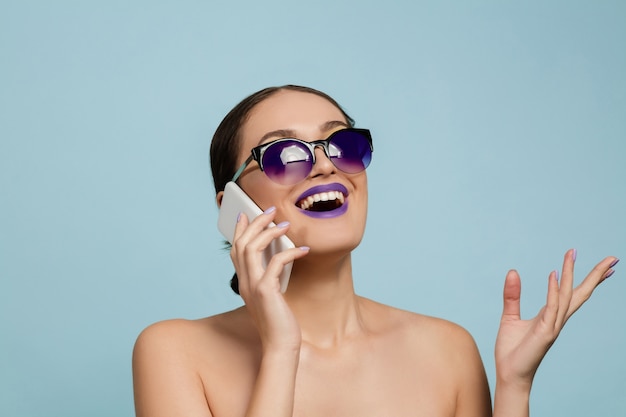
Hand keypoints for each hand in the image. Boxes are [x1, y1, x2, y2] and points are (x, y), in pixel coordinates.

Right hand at [230, 207, 309, 351]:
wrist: (280, 345)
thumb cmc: (279, 321)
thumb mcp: (271, 295)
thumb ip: (270, 277)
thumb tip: (280, 256)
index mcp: (244, 283)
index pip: (235, 250)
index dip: (239, 230)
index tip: (245, 214)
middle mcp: (244, 282)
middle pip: (241, 243)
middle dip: (255, 223)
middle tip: (270, 210)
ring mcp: (252, 286)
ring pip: (252, 248)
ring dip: (269, 232)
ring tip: (285, 224)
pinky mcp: (266, 291)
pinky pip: (275, 263)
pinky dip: (290, 252)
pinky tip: (303, 250)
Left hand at [494, 249, 618, 388]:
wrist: (509, 373)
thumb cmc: (512, 349)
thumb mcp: (510, 316)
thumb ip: (513, 295)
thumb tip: (513, 271)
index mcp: (551, 315)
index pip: (574, 294)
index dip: (588, 280)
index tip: (605, 266)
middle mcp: (557, 319)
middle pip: (581, 293)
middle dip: (596, 276)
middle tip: (612, 259)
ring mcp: (553, 325)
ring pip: (567, 296)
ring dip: (571, 274)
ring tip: (572, 254)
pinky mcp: (544, 332)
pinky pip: (551, 307)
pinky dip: (554, 290)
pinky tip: (554, 274)